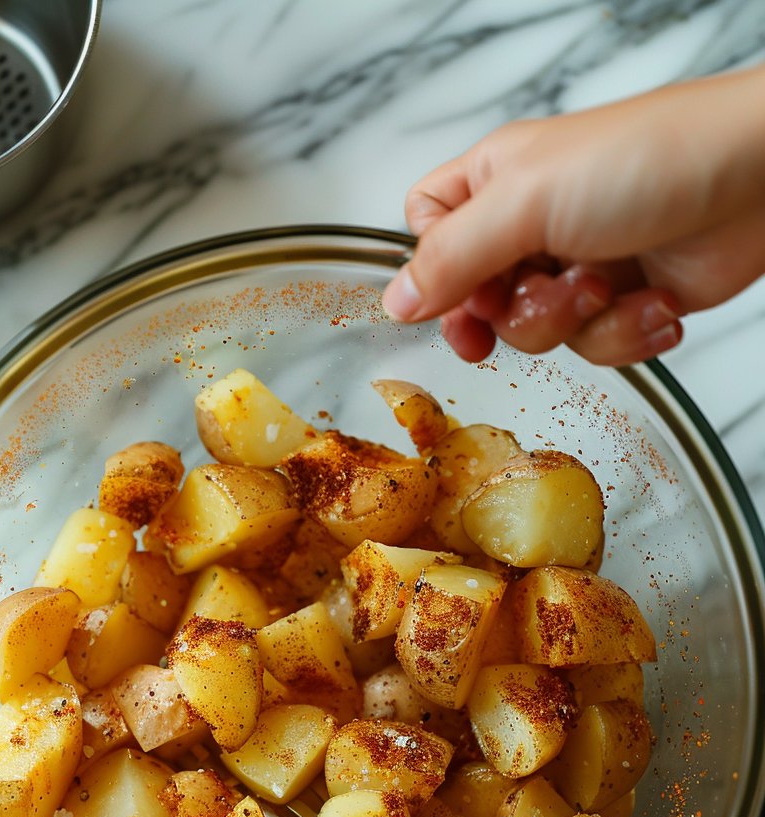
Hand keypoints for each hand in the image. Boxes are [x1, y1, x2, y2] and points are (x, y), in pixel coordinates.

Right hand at [383, 66, 764, 364]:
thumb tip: (395, 305)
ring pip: (539, 337)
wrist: (756, 180)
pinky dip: (629, 333)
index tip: (463, 302)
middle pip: (481, 304)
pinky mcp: (624, 303)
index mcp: (495, 184)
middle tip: (560, 287)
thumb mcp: (526, 200)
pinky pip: (597, 350)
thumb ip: (452, 257)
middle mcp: (531, 227)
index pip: (428, 234)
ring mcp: (577, 267)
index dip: (436, 277)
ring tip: (616, 283)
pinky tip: (656, 300)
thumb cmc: (648, 159)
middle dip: (525, 311)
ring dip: (582, 322)